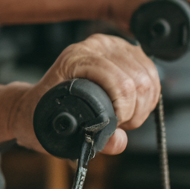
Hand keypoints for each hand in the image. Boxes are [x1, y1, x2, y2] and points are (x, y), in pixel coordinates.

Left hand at [11, 33, 159, 154]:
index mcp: (76, 58)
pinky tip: (132, 106)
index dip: (124, 110)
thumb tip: (119, 142)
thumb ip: (94, 139)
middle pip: (139, 81)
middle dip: (135, 110)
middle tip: (119, 124)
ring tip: (123, 116)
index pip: (119, 83)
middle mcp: (95, 46)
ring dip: (143, 104)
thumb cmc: (44, 113)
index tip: (115, 125)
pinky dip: (148, 96)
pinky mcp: (126, 51)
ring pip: (149, 77)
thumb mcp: (62, 131)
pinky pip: (152, 74)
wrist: (38, 101)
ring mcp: (112, 46)